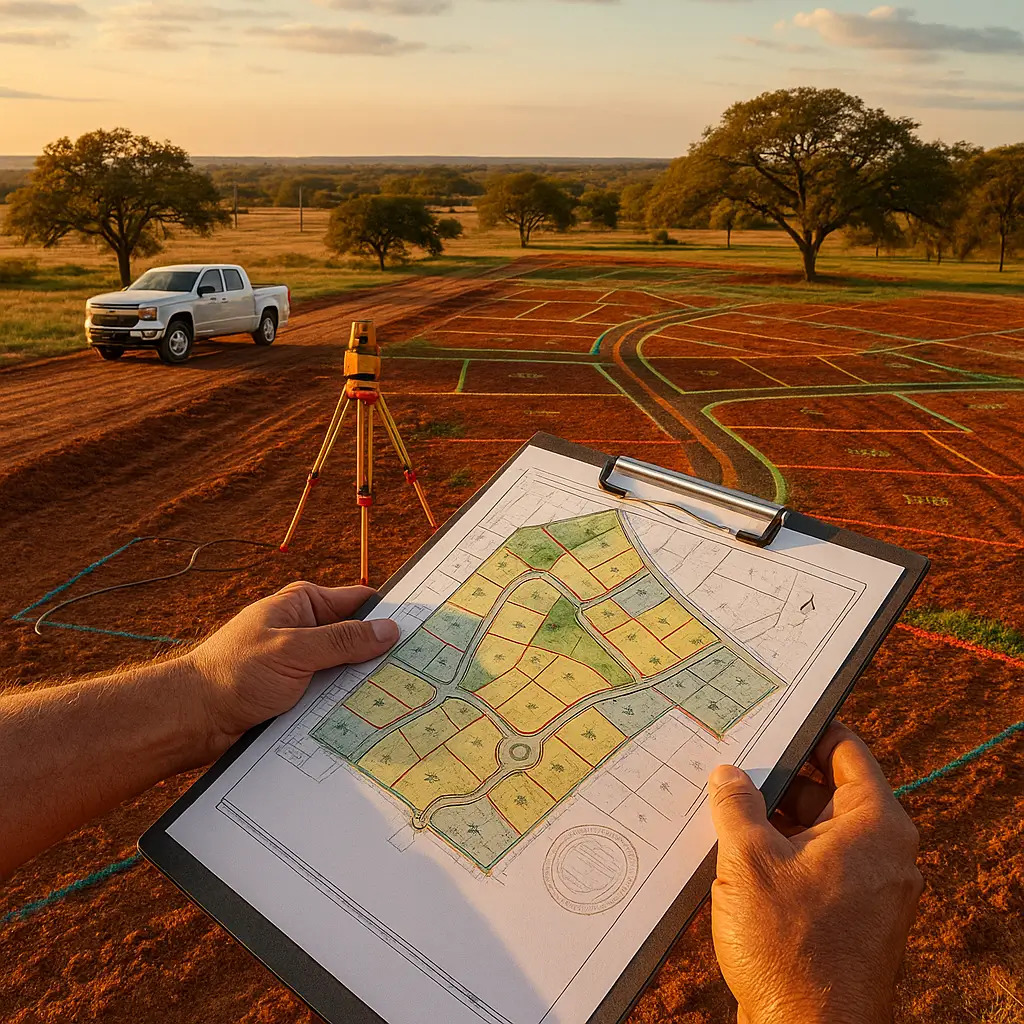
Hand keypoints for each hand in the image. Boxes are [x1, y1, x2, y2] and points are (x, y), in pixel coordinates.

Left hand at [183, 581, 398, 753]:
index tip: (422, 628)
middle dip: (382, 654)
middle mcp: (306, 630)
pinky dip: (347, 704)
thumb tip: (389, 629)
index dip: (389, 613)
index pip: (359, 601)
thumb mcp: (293, 651)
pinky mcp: (300, 693)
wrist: (193, 719)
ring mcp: (304, 663)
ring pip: (349, 671)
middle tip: (419, 670)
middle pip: (359, 639)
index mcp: (304, 604)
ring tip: (401, 698)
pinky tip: (369, 717)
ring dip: (364, 684)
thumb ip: (342, 641)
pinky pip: (334, 695)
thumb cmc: (233, 674)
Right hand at [708, 722, 922, 1023]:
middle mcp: (883, 852)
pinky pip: (818, 865)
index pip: (846, 751)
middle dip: (779, 779)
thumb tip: (727, 774)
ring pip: (819, 830)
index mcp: (876, 826)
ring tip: (726, 809)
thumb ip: (736, 804)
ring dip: (776, 819)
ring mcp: (870, 888)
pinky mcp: (852, 917)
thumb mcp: (749, 860)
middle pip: (829, 791)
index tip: (770, 720)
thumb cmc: (790, 948)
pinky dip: (784, 853)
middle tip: (732, 765)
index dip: (806, 730)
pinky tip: (738, 855)